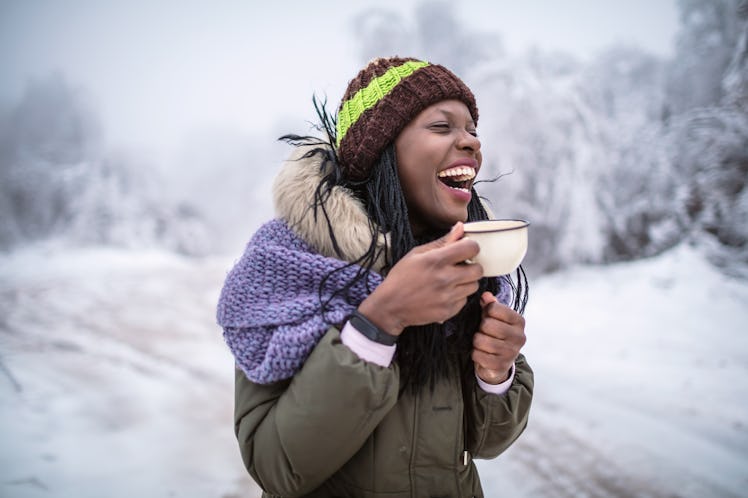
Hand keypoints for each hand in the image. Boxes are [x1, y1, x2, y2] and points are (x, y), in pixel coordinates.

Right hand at [357, 222, 482, 334]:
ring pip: (474, 286)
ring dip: (466, 282)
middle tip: (461, 267)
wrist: (390, 306)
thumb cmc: (402, 277)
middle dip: (472, 266)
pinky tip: (445, 293)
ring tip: (452, 281)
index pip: (471, 248)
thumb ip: (442, 241)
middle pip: (478, 270)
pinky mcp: (448, 311)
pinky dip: (459, 296)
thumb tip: (461, 226)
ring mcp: (447, 297)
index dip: (471, 247)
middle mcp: (445, 279)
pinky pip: (465, 300)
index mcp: (436, 260)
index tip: (465, 250)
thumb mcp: (417, 254)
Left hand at [473, 292, 525, 383]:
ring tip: (482, 343)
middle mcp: (519, 336)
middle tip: (484, 332)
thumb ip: (491, 305)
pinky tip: (481, 353)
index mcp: (519, 321)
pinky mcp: (501, 366)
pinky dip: (475, 354)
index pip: (494, 308)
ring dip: (476, 341)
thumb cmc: (496, 335)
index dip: (486, 312)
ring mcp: (511, 352)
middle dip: (480, 328)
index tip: (488, 318)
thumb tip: (486, 295)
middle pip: (487, 324)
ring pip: (481, 340)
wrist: (499, 363)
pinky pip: (478, 355)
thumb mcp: (495, 318)